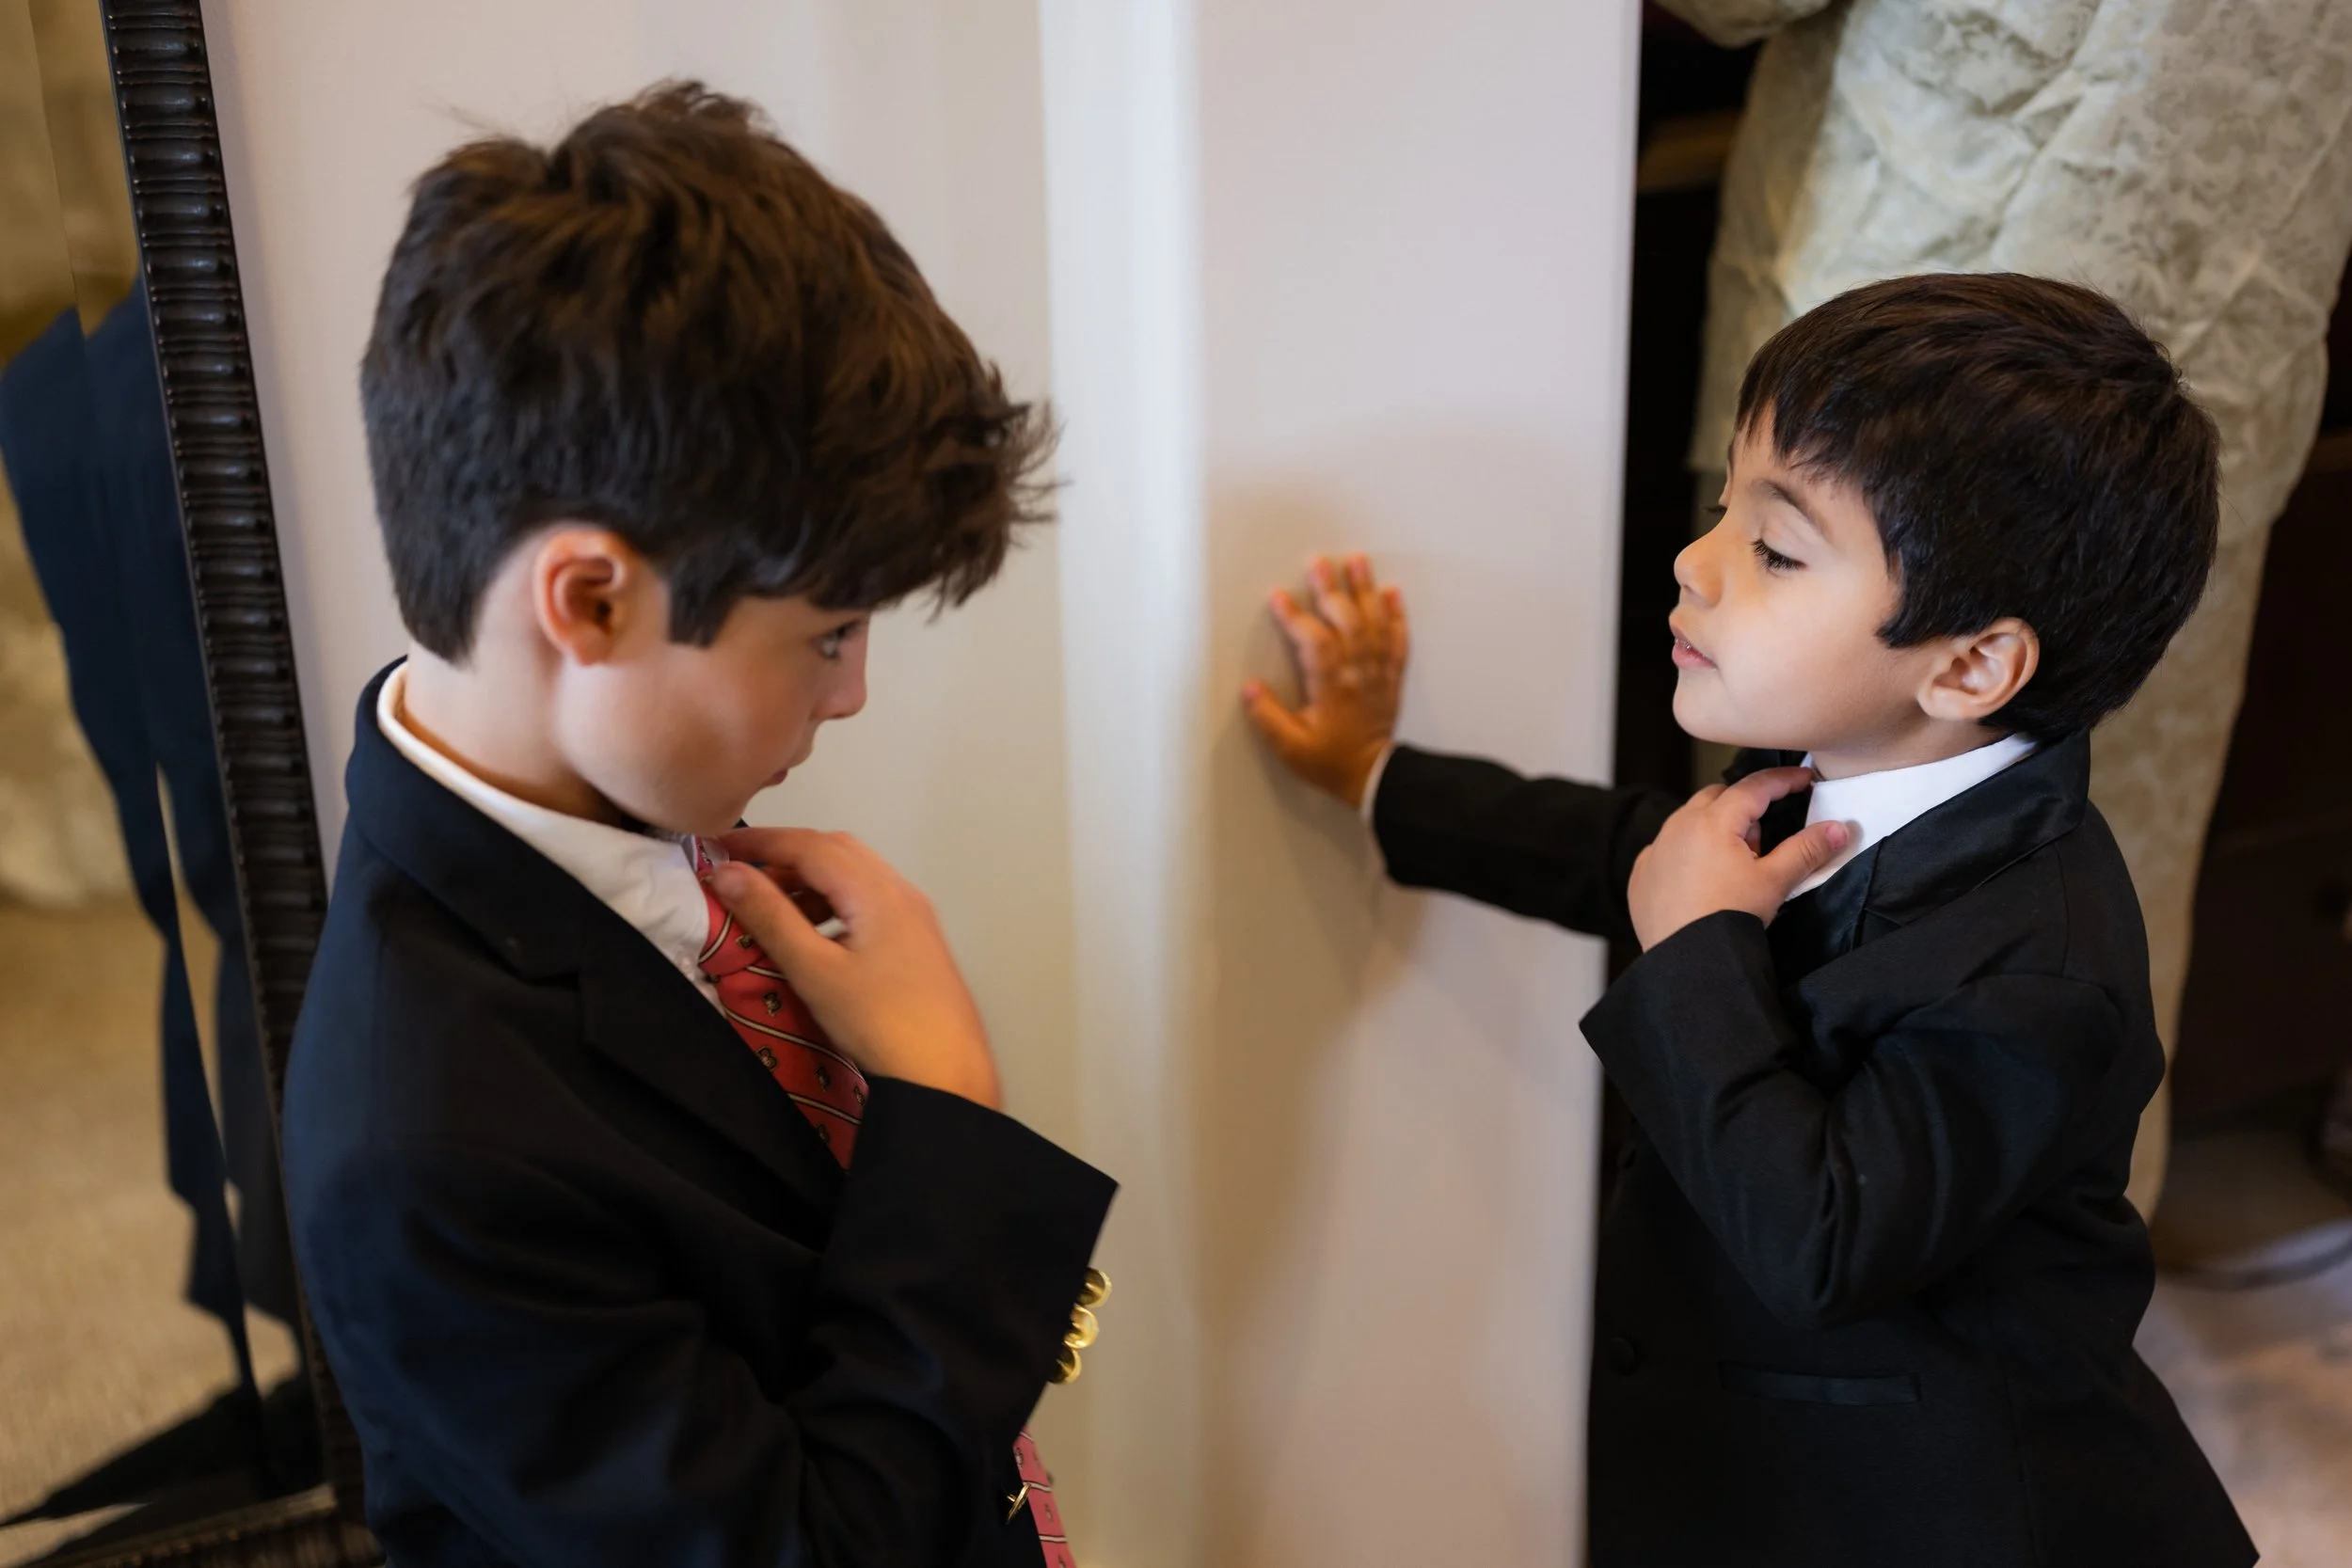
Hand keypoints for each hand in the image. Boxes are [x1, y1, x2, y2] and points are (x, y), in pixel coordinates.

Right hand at [706, 829, 1001, 1108]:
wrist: (945, 1072)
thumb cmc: (879, 1023)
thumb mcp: (814, 970)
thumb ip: (770, 916)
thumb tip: (728, 873)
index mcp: (876, 890)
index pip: (810, 844)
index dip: (760, 840)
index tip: (717, 847)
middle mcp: (900, 891)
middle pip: (835, 851)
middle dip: (784, 856)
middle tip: (741, 876)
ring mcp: (913, 915)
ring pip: (853, 876)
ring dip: (809, 881)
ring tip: (770, 909)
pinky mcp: (917, 939)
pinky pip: (868, 902)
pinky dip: (832, 904)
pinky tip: (812, 936)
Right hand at [1241, 554, 1409, 808]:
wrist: (1372, 776)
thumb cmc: (1330, 762)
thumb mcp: (1290, 748)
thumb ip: (1268, 717)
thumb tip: (1250, 688)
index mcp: (1332, 688)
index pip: (1314, 643)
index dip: (1295, 618)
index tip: (1278, 598)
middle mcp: (1357, 674)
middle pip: (1346, 621)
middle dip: (1330, 589)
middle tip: (1317, 562)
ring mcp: (1377, 672)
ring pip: (1373, 623)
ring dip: (1364, 590)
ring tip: (1356, 561)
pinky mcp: (1391, 676)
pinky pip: (1397, 639)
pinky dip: (1395, 614)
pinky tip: (1391, 593)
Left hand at [1627, 768, 1853, 949]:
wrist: (1685, 962)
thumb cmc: (1728, 920)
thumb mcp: (1775, 882)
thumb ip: (1807, 850)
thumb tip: (1838, 829)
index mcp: (1713, 821)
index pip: (1755, 786)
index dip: (1783, 780)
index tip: (1804, 780)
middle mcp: (1677, 826)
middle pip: (1718, 797)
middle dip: (1746, 809)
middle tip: (1764, 843)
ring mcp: (1655, 849)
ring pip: (1690, 821)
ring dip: (1715, 830)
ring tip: (1735, 868)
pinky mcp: (1642, 873)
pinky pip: (1668, 849)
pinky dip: (1688, 854)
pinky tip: (1704, 881)